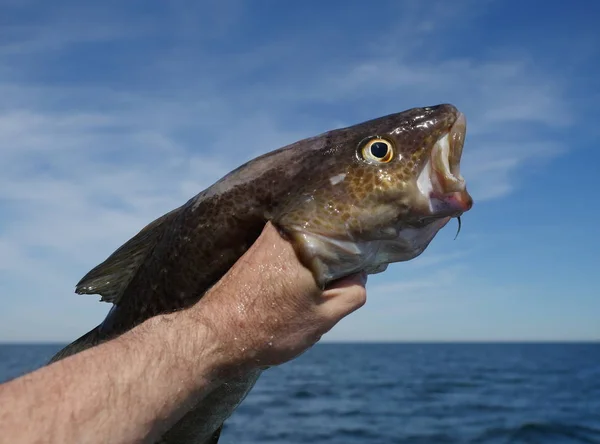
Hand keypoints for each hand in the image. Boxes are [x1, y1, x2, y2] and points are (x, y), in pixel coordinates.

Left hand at [186, 222, 366, 371]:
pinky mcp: (255, 249)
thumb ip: (352, 291)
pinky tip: (292, 290)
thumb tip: (359, 274)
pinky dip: (298, 266)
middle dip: (338, 260)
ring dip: (316, 264)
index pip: (351, 235)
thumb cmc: (269, 327)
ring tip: (310, 292)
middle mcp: (287, 231)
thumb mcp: (323, 317)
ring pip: (309, 246)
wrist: (214, 335)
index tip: (365, 269)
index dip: (363, 253)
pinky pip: (290, 250)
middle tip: (336, 287)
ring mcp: (268, 238)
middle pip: (329, 237)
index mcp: (308, 241)